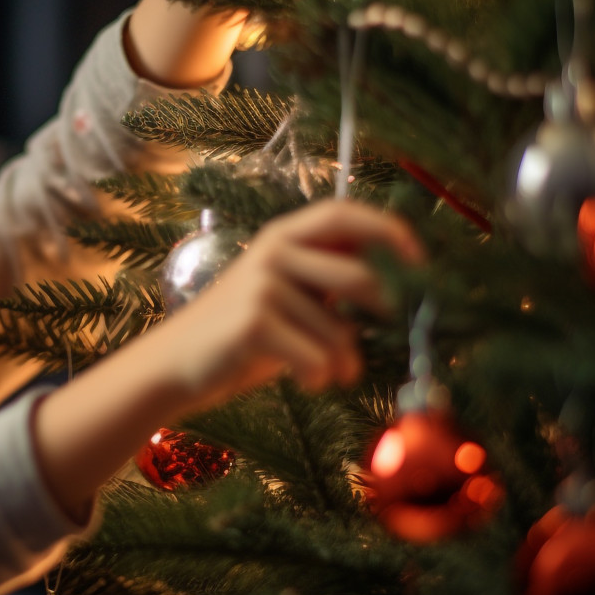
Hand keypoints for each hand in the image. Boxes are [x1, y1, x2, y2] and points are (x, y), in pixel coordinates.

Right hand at [30, 199, 421, 517]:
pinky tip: (302, 381)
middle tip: (395, 330)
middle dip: (387, 310)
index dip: (388, 232)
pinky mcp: (254, 322)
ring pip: (340, 332)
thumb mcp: (282, 294)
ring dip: (343, 363)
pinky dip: (319, 379)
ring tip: (326, 373)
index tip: (420, 261)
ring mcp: (262, 285)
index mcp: (281, 236)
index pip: (344, 213)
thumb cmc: (238, 335)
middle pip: (360, 274)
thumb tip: (399, 283)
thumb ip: (324, 279)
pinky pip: (318, 358)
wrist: (174, 365)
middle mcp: (272, 251)